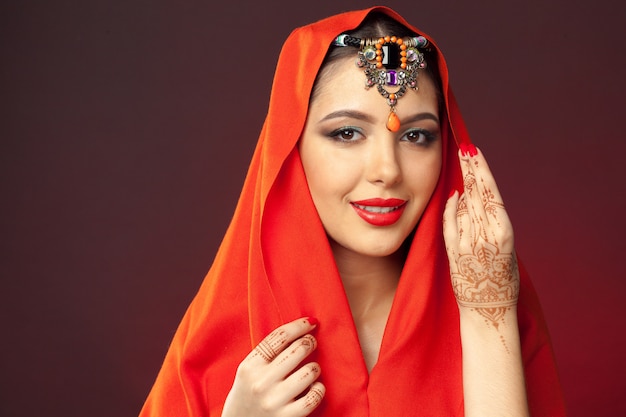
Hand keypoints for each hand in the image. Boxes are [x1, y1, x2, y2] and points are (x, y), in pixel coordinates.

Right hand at [221, 317, 324, 416]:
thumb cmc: (246, 396)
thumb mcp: (247, 372)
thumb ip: (266, 354)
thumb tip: (297, 330)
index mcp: (249, 366)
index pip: (279, 336)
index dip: (298, 326)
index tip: (310, 322)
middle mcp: (261, 382)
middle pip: (298, 349)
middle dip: (310, 342)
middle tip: (311, 343)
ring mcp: (274, 401)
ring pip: (310, 371)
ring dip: (315, 367)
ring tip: (311, 369)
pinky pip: (315, 395)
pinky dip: (319, 389)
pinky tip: (314, 387)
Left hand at [443, 144, 519, 328]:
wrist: (488, 310)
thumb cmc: (502, 280)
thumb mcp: (507, 248)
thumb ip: (495, 224)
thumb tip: (479, 198)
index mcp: (505, 233)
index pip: (491, 192)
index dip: (482, 170)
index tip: (476, 152)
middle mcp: (487, 235)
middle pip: (476, 193)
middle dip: (470, 168)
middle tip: (464, 148)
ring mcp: (468, 243)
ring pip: (464, 205)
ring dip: (463, 185)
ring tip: (462, 164)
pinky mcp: (454, 252)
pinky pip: (450, 223)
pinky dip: (451, 207)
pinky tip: (453, 194)